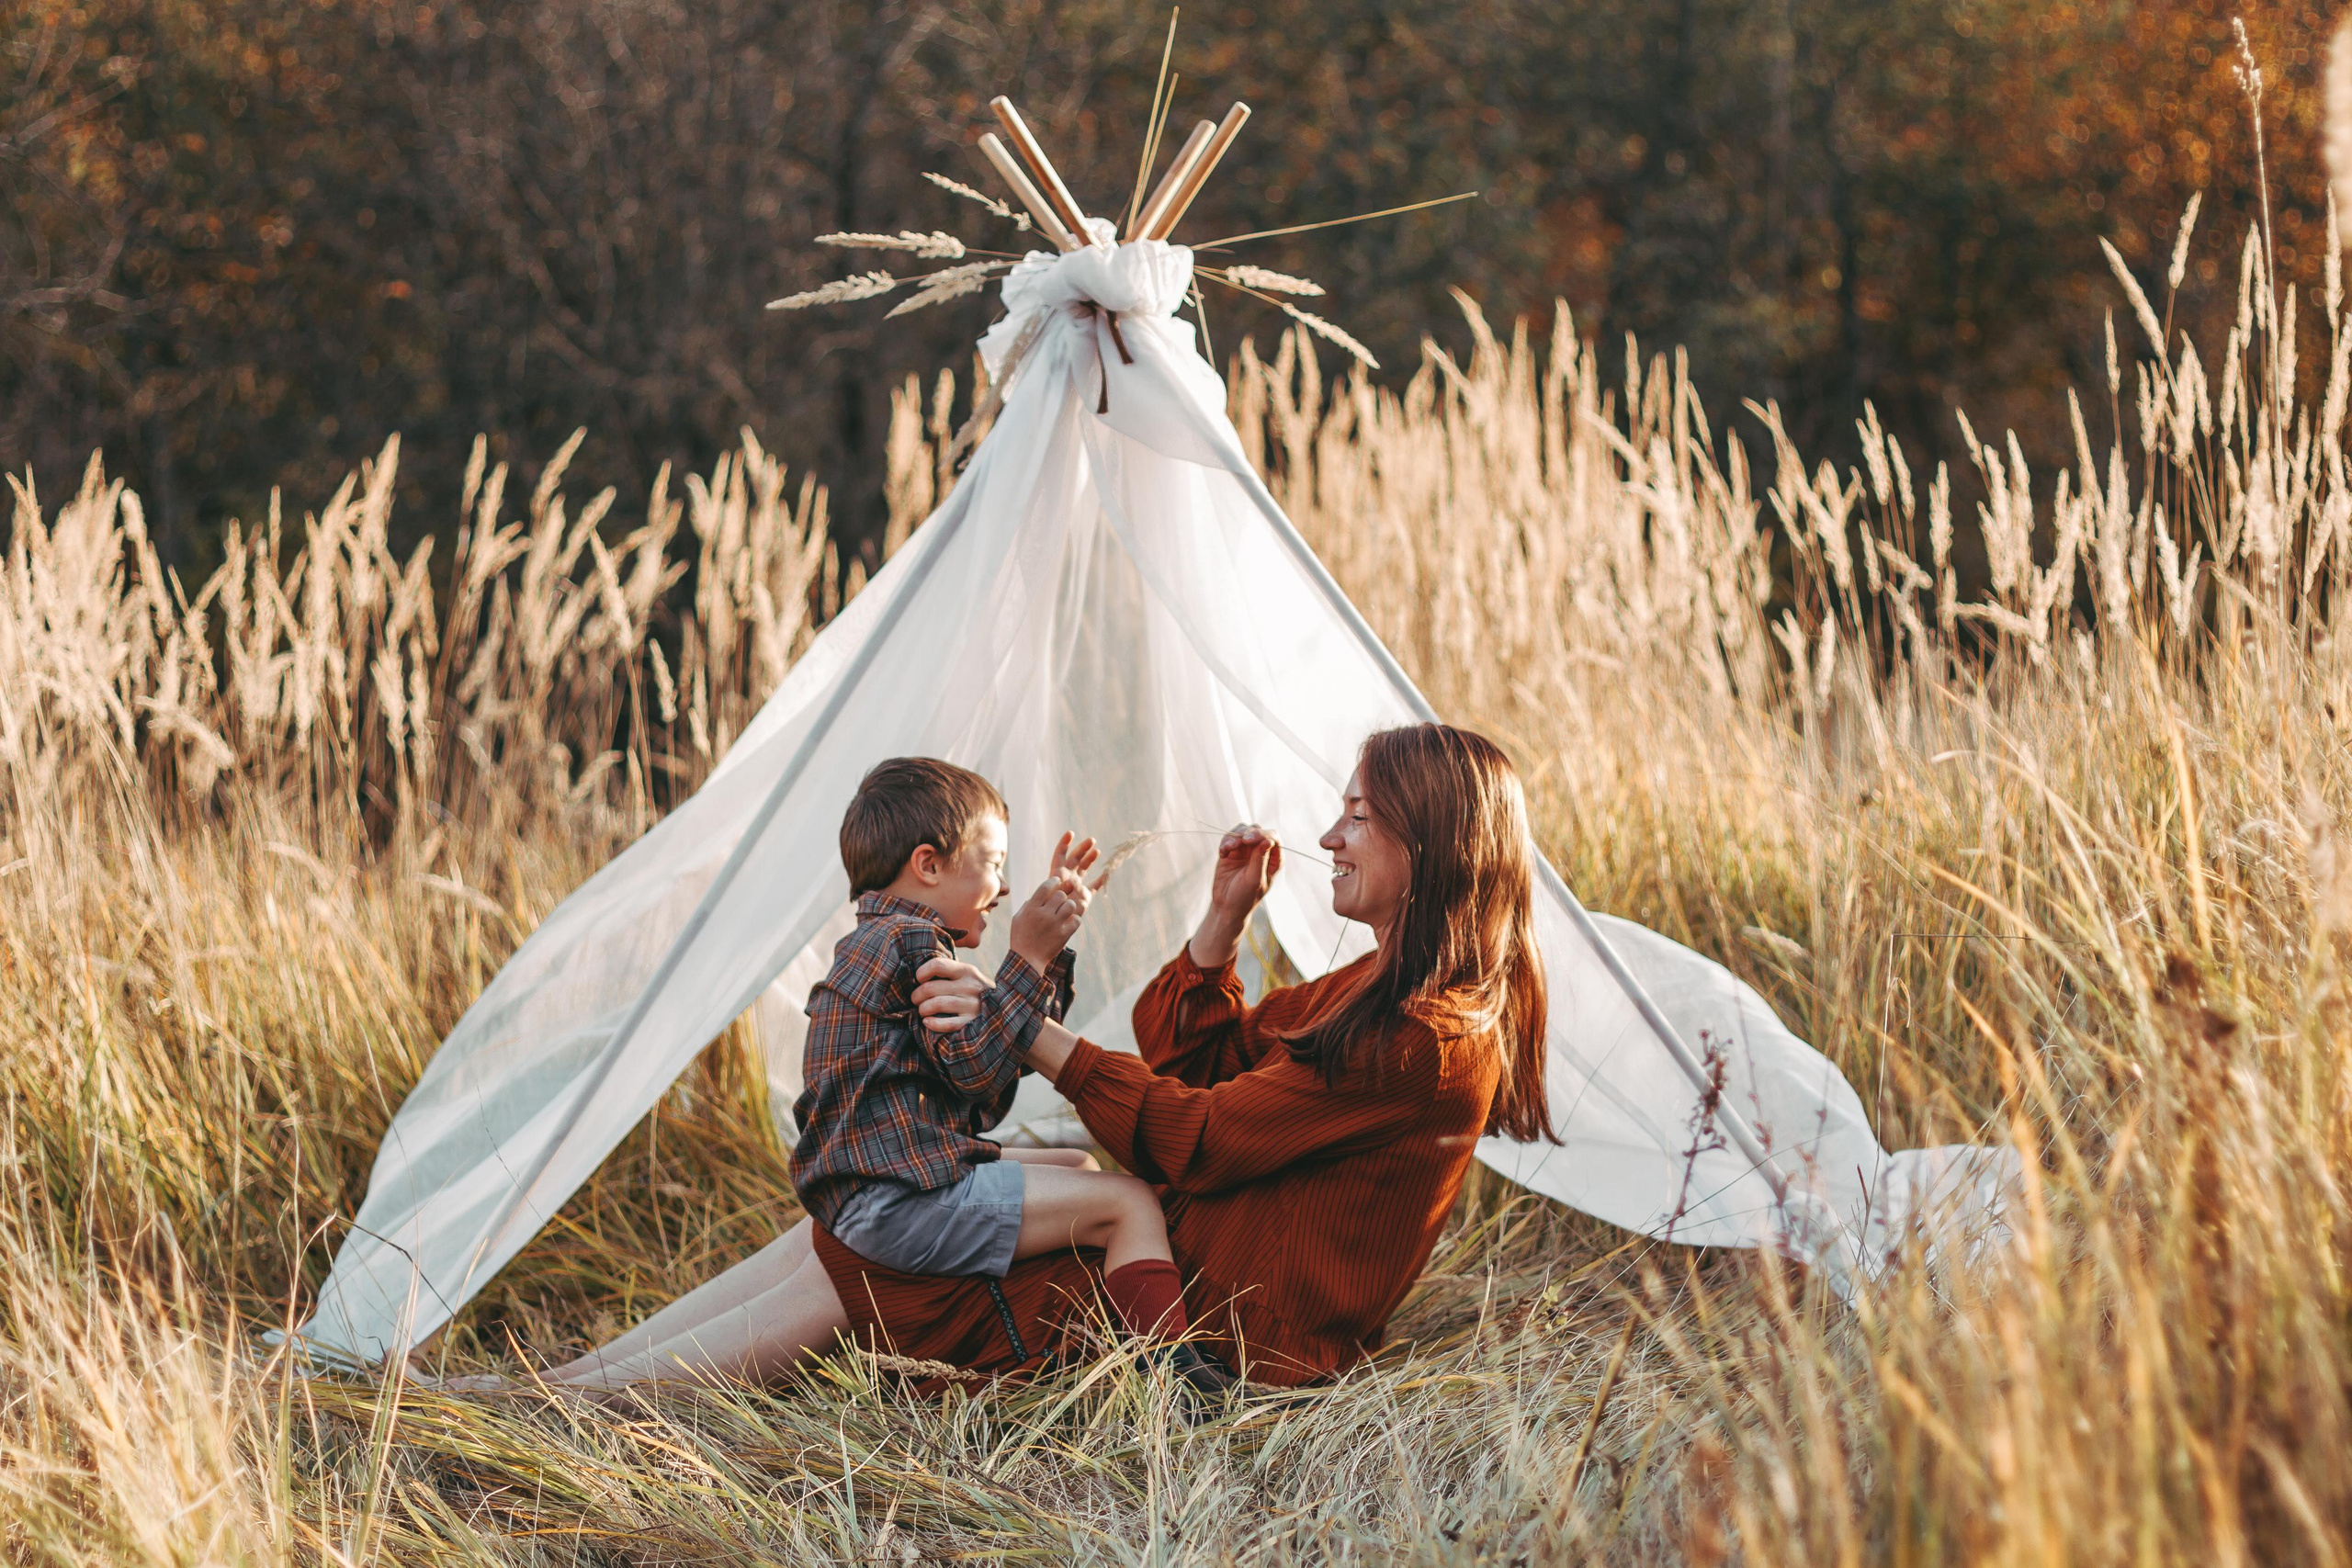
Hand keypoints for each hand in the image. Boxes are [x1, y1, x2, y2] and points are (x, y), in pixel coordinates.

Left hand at [913, 956, 989, 1032]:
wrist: (1003, 1010)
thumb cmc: (975, 992)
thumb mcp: (968, 976)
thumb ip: (950, 972)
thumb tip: (919, 975)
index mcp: (967, 971)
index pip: (937, 965)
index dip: (922, 973)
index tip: (919, 980)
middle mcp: (970, 986)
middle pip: (931, 987)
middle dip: (917, 995)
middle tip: (916, 1000)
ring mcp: (972, 1005)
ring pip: (936, 1004)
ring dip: (923, 1009)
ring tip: (922, 1011)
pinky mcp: (971, 1023)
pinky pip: (946, 1024)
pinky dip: (933, 1024)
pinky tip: (927, 1022)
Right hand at [1009, 832, 1098, 972]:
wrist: (1026, 960)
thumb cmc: (1021, 937)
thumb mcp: (1018, 918)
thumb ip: (1029, 904)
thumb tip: (1040, 893)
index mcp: (1031, 908)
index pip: (1045, 887)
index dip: (1054, 880)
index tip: (1058, 880)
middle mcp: (1043, 914)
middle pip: (1060, 895)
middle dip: (1061, 896)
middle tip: (1060, 902)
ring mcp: (1054, 925)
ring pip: (1070, 905)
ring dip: (1069, 906)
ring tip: (1066, 911)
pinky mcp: (1063, 935)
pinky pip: (1076, 920)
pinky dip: (1075, 919)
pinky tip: (1069, 922)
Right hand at [1208, 823, 1280, 922]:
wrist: (1226, 906)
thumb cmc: (1245, 897)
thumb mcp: (1255, 880)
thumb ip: (1260, 860)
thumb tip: (1268, 841)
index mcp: (1274, 860)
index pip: (1273, 838)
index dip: (1263, 835)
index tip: (1251, 840)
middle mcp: (1261, 852)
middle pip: (1258, 831)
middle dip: (1249, 834)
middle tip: (1240, 842)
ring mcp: (1246, 850)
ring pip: (1243, 831)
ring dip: (1235, 836)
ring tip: (1228, 849)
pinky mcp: (1232, 851)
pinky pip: (1229, 838)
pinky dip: (1225, 842)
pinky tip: (1222, 853)